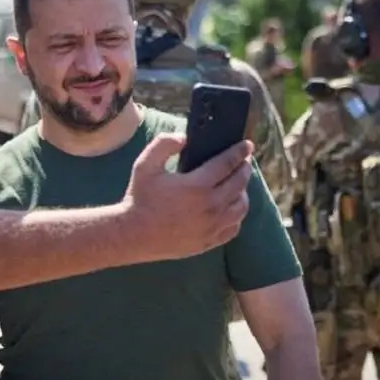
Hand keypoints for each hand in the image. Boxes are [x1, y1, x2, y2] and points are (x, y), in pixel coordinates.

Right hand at [124, 133, 253, 259]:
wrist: (133, 234)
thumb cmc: (139, 197)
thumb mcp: (145, 165)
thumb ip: (164, 144)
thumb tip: (185, 137)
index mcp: (197, 186)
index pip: (228, 163)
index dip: (240, 152)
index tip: (247, 145)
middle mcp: (210, 206)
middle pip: (239, 183)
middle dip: (245, 168)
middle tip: (244, 161)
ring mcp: (211, 227)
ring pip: (241, 207)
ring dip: (243, 192)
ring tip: (238, 184)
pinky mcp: (208, 241)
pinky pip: (233, 227)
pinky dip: (236, 215)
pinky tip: (230, 208)